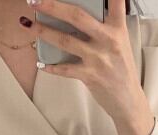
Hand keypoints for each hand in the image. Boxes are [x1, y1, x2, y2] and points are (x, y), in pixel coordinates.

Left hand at [28, 0, 154, 134]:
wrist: (128, 101)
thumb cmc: (122, 70)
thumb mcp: (120, 43)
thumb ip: (104, 28)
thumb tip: (76, 17)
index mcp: (118, 29)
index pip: (114, 2)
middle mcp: (108, 40)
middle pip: (77, 16)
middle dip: (52, 5)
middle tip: (35, 0)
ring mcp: (98, 58)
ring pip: (65, 40)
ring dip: (43, 31)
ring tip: (28, 24)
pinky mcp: (90, 76)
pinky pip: (65, 69)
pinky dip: (51, 66)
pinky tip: (41, 62)